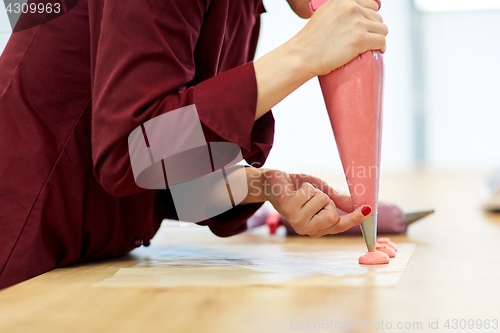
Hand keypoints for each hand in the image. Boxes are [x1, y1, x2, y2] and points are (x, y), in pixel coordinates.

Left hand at [255, 169, 371, 236]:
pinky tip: (294, 190)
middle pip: (332, 215)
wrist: (275, 182)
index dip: (354, 218)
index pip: (340, 226)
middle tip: (314, 196)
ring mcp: (296, 220)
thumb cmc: (299, 189)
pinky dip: (305, 186)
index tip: (368, 209)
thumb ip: (339, 202)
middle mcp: (306, 229)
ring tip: (302, 192)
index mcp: (317, 228)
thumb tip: (359, 205)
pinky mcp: (287, 208)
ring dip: (314, 191)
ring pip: (321, 201)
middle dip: (327, 200)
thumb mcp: (323, 194)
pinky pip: (309, 192)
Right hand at [292, 0, 387, 75]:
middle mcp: (351, 8)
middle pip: (377, 16)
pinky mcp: (360, 40)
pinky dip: (381, 47)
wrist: (303, 55)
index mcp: (343, 0)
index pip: (370, 4)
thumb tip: (348, 14)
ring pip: (382, 29)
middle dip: (373, 28)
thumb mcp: (323, 13)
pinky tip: (377, 50)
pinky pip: (381, 41)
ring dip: (378, 37)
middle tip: (367, 38)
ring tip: (371, 46)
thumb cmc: (309, 40)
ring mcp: (357, 23)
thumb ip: (338, 10)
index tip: (367, 25)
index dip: (370, 16)